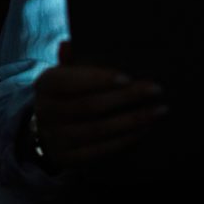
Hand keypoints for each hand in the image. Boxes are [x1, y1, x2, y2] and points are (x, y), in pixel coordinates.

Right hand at [32, 43, 167, 173]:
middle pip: (90, 106)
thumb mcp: (67, 71)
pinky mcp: (67, 158)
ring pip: (97, 130)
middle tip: (156, 89)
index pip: (72, 81)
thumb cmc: (68, 90)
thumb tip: (69, 45)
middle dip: (126, 97)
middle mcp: (45, 112)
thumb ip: (72, 58)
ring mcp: (55, 138)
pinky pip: (99, 151)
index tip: (129, 77)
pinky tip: (144, 129)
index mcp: (45, 84)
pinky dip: (124, 140)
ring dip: (132, 121)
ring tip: (158, 110)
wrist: (48, 127)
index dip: (99, 80)